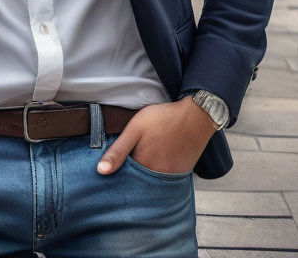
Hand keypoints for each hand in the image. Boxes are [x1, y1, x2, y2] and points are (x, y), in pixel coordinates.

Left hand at [97, 98, 216, 175]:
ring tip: (143, 157)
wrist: (195, 116)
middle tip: (128, 160)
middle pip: (137, 182)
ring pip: (150, 181)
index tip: (110, 169)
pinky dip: (157, 173)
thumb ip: (118, 150)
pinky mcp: (180, 173)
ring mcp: (170, 177)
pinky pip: (164, 179)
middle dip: (130, 176)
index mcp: (142, 167)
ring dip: (144, 175)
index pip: (124, 178)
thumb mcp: (135, 129)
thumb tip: (101, 171)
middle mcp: (156, 177)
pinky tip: (156, 159)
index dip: (117, 172)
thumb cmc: (163, 119)